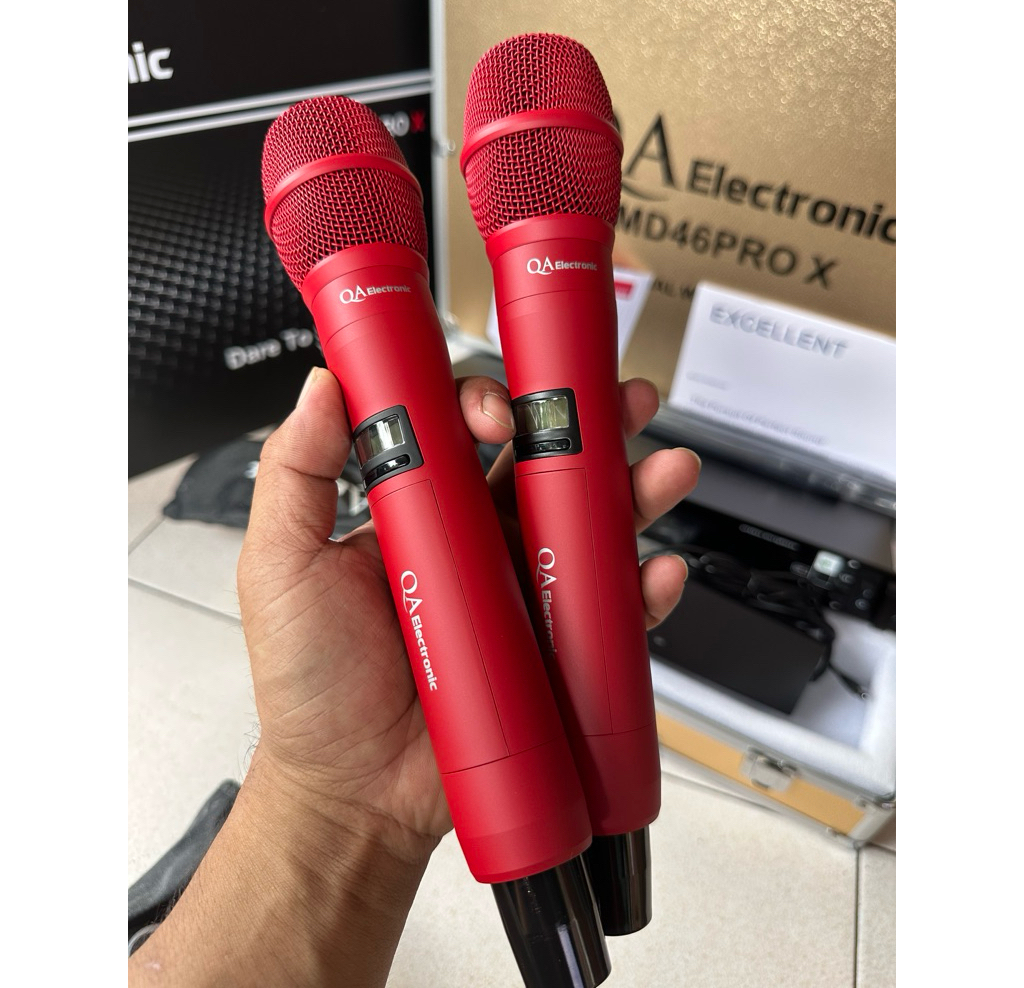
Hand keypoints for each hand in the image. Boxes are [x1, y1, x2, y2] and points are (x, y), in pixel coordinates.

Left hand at [236, 367, 700, 865]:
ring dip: (632, 490)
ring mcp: (519, 594)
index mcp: (418, 512)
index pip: (464, 434)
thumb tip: (321, 387)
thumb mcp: (281, 566)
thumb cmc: (311, 683)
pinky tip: (655, 571)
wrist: (352, 790)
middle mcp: (476, 543)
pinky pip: (607, 611)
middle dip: (586, 426)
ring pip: (586, 527)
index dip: (490, 406)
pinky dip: (641, 587)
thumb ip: (294, 472)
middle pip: (541, 467)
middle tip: (616, 402)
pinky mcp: (550, 649)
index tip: (497, 412)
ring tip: (663, 468)